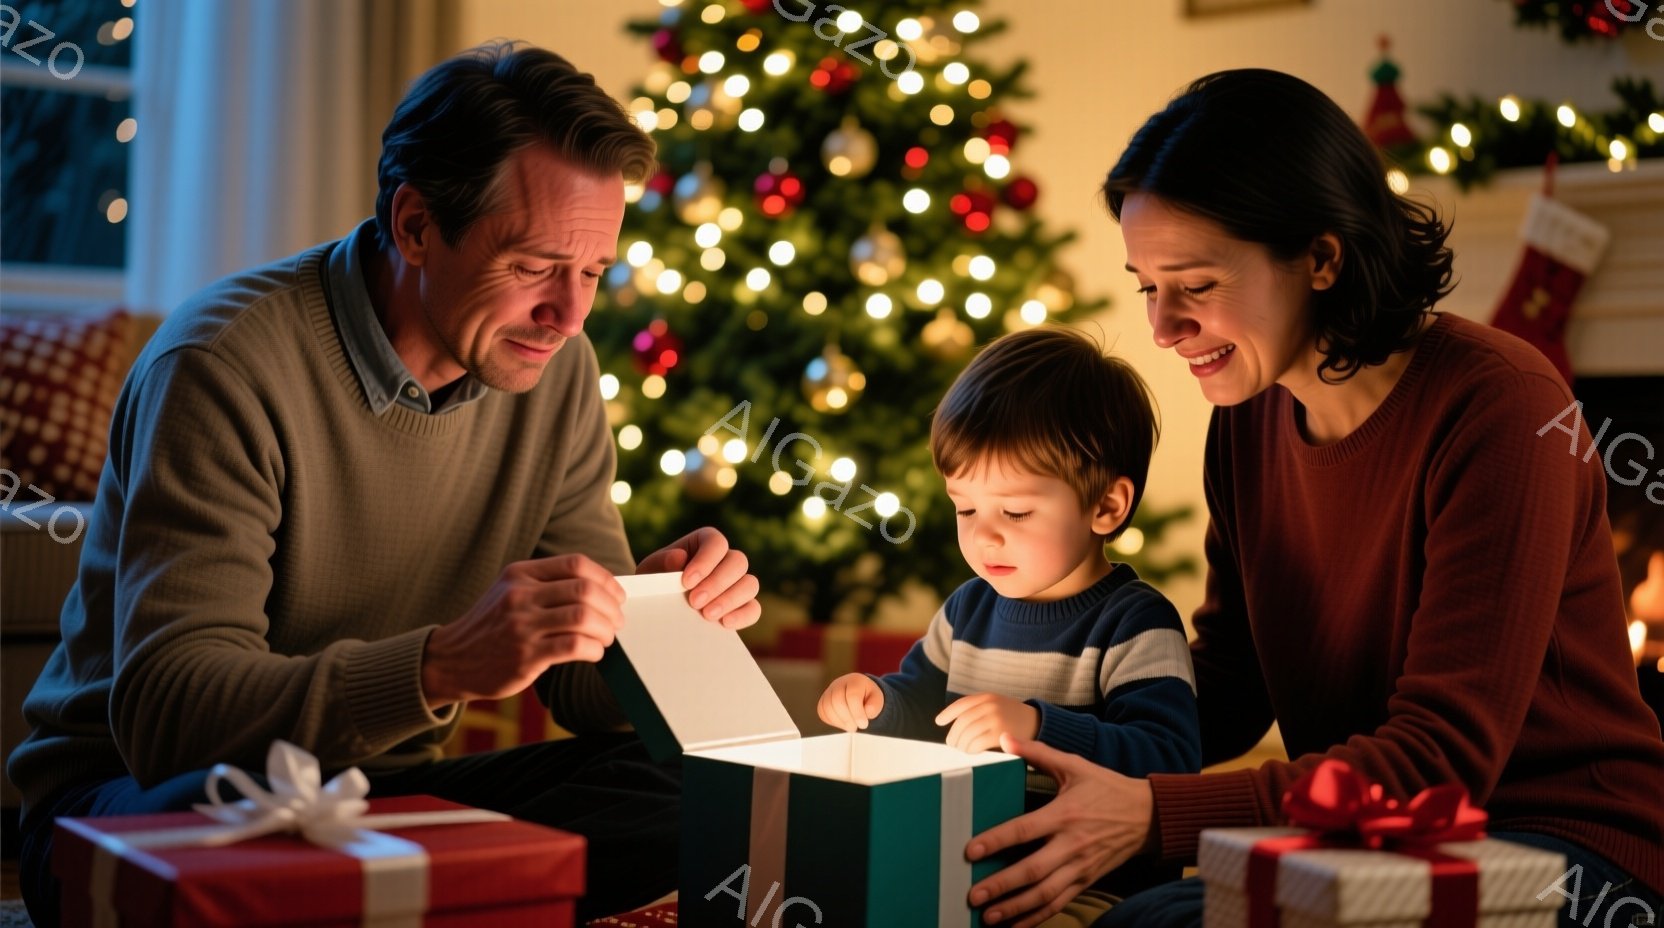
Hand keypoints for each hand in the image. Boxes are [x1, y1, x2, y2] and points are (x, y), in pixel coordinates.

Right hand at [422, 554, 625, 708]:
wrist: (451, 660)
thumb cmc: (492, 626)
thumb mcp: (510, 592)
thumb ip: (546, 585)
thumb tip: (600, 590)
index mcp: (520, 574)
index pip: (576, 564)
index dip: (605, 579)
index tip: (617, 595)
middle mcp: (520, 595)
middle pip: (584, 590)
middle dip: (611, 607)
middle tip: (617, 621)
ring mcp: (521, 626)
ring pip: (582, 618)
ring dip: (605, 630)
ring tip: (606, 638)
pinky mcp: (525, 656)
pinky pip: (574, 646)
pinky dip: (593, 649)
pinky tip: (594, 653)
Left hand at [637, 527, 760, 629]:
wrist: (658, 606)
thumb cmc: (655, 582)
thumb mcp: (651, 570)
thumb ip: (662, 562)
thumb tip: (679, 558)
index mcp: (705, 543)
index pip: (717, 543)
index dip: (706, 561)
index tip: (687, 582)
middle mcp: (726, 559)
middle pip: (738, 562)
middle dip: (717, 583)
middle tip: (695, 602)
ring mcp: (737, 583)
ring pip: (750, 584)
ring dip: (730, 600)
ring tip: (707, 615)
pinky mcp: (742, 606)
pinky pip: (754, 609)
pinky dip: (743, 615)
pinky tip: (724, 623)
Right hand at [817, 673, 884, 730]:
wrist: (858, 693)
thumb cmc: (868, 697)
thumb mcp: (877, 700)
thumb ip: (875, 706)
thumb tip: (868, 711)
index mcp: (855, 681)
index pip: (852, 696)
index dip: (857, 713)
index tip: (863, 724)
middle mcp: (839, 683)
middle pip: (837, 701)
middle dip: (847, 718)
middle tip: (855, 727)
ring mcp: (829, 691)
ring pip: (827, 707)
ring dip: (839, 721)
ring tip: (850, 726)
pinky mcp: (823, 701)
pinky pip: (822, 712)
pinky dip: (831, 721)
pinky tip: (842, 723)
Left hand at [936, 693, 1038, 752]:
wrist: (1039, 724)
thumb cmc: (1014, 718)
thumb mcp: (997, 705)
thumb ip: (979, 710)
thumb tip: (955, 725)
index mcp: (988, 697)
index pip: (962, 704)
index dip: (948, 713)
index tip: (938, 721)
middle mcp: (990, 706)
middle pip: (962, 722)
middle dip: (953, 734)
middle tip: (951, 744)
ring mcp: (995, 719)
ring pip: (968, 734)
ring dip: (961, 744)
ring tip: (962, 749)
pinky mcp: (1000, 734)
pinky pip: (977, 744)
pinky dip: (971, 750)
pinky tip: (972, 752)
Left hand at [967, 735, 1153, 927]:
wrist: (1149, 816)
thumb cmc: (1107, 788)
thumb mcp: (1075, 766)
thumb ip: (1038, 753)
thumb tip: (1005, 738)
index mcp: (1065, 815)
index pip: (1025, 830)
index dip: (997, 841)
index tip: (971, 851)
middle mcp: (1072, 845)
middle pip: (1033, 870)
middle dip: (1001, 885)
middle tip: (973, 895)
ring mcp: (1081, 867)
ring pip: (1045, 894)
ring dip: (1015, 908)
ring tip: (988, 917)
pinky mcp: (1087, 881)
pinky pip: (1060, 903)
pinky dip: (1037, 917)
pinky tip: (1016, 925)